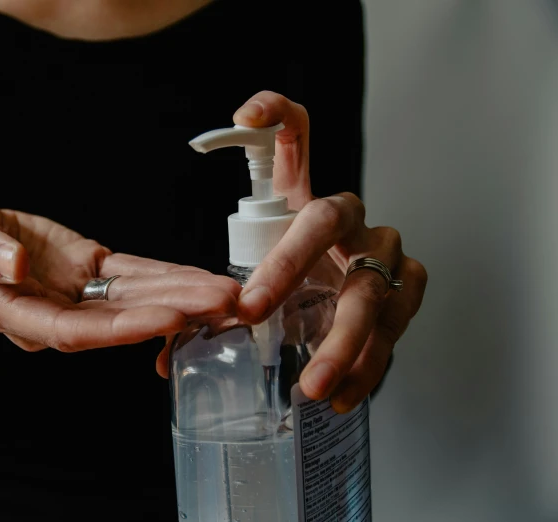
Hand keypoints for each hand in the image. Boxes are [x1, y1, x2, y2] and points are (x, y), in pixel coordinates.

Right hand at [0, 186, 240, 359]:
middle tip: (226, 306)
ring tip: (230, 295)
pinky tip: (203, 279)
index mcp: (14, 310)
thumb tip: (14, 266)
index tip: (170, 319)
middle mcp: (53, 312)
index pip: (74, 330)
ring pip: (135, 302)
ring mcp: (76, 293)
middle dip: (174, 316)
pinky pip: (133, 276)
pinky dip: (168, 278)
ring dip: (183, 300)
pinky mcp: (89, 270)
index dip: (123, 328)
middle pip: (118, 323)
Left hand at [232, 91, 427, 412]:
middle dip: (289, 265)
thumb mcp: (253, 292)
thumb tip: (165, 361)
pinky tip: (341, 396)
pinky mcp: (410, 290)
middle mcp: (350, 217)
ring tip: (311, 384)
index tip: (243, 117)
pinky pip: (394, 330)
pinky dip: (366, 368)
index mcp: (306, 202)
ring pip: (370, 287)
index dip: (275, 115)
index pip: (296, 139)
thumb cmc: (293, 291)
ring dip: (341, 340)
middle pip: (327, 218)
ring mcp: (385, 252)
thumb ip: (215, 311)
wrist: (348, 317)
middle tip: (250, 311)